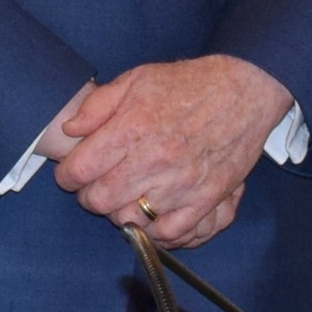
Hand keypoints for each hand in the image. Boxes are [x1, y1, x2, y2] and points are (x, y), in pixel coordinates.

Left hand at [50, 57, 294, 251]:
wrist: (244, 91)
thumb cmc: (188, 84)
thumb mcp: (137, 79)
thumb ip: (98, 106)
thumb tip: (70, 131)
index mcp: (132, 128)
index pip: (80, 170)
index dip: (67, 175)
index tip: (72, 172)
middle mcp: (154, 160)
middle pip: (100, 200)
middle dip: (90, 196)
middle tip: (96, 185)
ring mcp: (180, 183)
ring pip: (130, 220)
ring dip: (120, 212)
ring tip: (124, 197)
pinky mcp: (205, 198)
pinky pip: (170, 232)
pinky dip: (154, 230)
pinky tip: (150, 216)